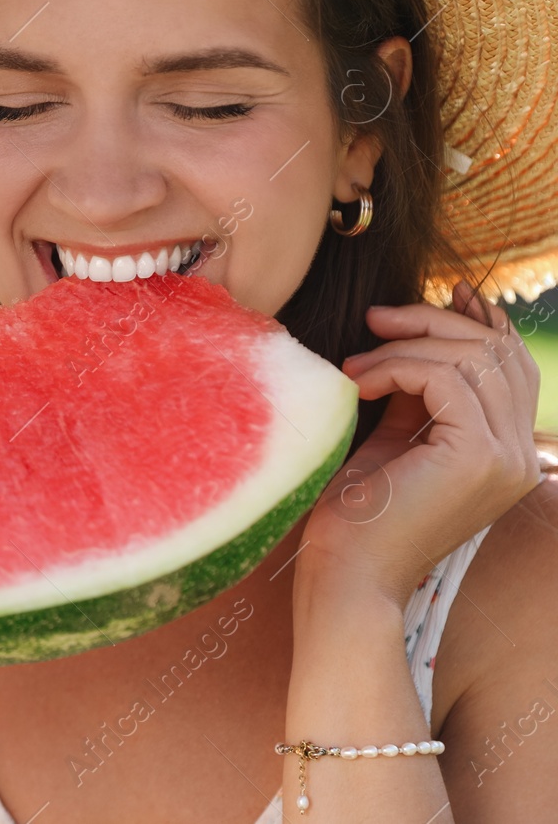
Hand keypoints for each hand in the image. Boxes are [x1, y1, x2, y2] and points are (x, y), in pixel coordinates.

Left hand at [298, 280, 542, 605]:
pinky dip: (396, 366)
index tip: (442, 290)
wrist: (345, 575)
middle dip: (434, 320)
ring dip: (406, 344)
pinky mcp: (477, 457)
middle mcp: (520, 455)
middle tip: (374, 318)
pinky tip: (359, 383)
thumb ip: (419, 393)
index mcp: (507, 452)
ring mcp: (505, 458)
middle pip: (497, 352)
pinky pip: (445, 377)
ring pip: (472, 357)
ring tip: (356, 364)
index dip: (480, 320)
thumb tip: (418, 334)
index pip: (512, 365)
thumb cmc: (356, 515)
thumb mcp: (396, 438)